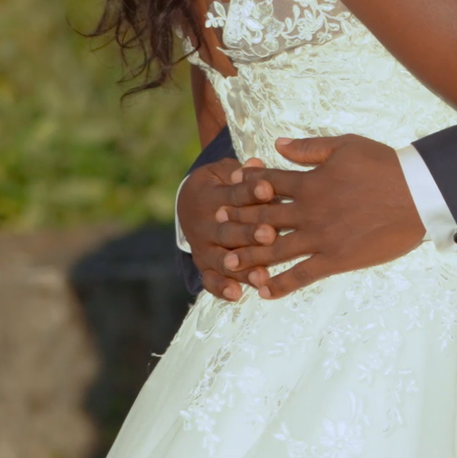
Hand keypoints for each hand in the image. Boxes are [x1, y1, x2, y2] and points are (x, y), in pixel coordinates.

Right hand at [176, 156, 279, 300]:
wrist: (187, 203)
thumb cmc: (218, 185)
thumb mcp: (222, 171)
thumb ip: (240, 171)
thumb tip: (256, 163)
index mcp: (211, 196)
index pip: (234, 194)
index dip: (250, 192)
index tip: (268, 189)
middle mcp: (205, 224)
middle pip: (228, 231)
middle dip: (249, 234)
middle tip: (269, 234)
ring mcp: (203, 247)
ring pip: (222, 258)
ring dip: (241, 267)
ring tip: (261, 275)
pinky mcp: (203, 265)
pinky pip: (210, 279)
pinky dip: (220, 287)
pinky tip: (236, 294)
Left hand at [209, 135, 424, 299]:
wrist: (417, 193)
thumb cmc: (384, 165)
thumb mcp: (345, 146)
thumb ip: (309, 148)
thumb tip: (277, 144)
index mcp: (310, 182)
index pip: (268, 184)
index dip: (246, 186)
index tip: (228, 190)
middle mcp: (308, 211)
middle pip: (263, 218)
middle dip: (238, 223)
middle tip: (216, 229)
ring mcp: (320, 237)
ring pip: (275, 250)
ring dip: (250, 257)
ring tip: (229, 264)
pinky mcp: (336, 259)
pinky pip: (301, 275)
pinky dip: (280, 284)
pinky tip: (264, 292)